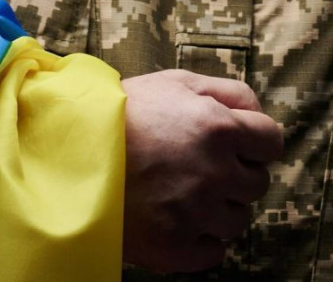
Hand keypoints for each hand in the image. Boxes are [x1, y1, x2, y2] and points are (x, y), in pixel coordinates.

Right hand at [121, 70, 282, 272]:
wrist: (61, 149)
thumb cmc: (116, 112)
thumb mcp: (172, 82)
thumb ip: (226, 92)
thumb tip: (256, 116)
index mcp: (217, 127)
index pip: (271, 142)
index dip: (251, 141)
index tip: (231, 144)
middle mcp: (214, 173)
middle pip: (255, 184)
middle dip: (231, 174)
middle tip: (192, 166)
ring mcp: (195, 214)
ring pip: (235, 219)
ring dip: (215, 207)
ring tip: (174, 191)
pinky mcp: (174, 246)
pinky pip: (213, 250)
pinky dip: (197, 237)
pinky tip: (170, 216)